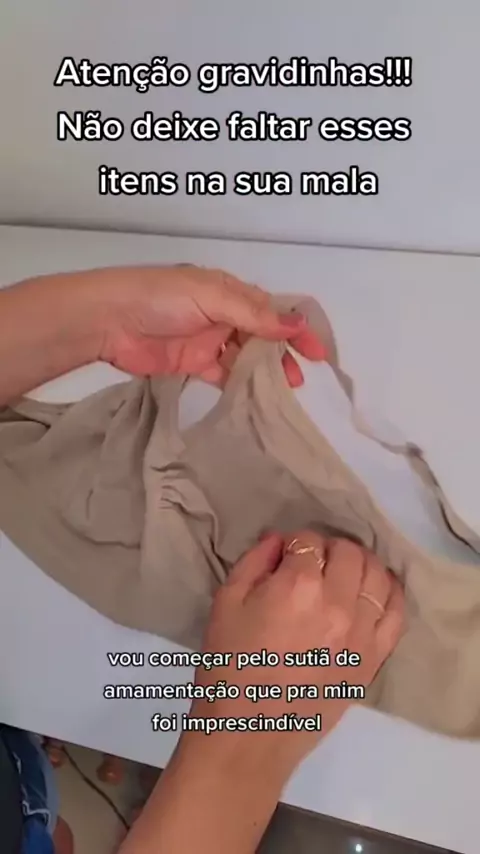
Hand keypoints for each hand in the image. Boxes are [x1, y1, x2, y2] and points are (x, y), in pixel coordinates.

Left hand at [95, 265, 325, 385]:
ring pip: (244, 357)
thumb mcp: (211, 297)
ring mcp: (207, 340)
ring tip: (283, 391)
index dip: (295, 327)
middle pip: (261, 335)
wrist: (109, 321)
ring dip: (264, 372)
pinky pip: (222, 374)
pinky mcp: (192, 364)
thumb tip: (295, 325)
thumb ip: (253, 314)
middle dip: (283, 354)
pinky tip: (254, 398)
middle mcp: (222, 314)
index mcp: (228, 290)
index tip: (316, 352)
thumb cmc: (160, 299)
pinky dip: (238, 385)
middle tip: (300, 378)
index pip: (271, 309)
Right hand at [186, 530, 404, 776]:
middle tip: (312, 564)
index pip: (308, 540)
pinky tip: (375, 592)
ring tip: (343, 575)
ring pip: (377, 576)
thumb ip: (254, 562)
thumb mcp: (225, 603)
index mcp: (297, 586)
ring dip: (360, 565)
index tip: (284, 556)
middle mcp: (337, 603)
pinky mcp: (373, 659)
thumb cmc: (228, 668)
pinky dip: (388, 594)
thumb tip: (279, 541)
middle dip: (329, 549)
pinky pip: (396, 614)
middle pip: (349, 552)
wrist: (247, 735)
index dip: (294, 543)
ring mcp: (361, 632)